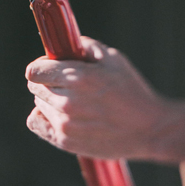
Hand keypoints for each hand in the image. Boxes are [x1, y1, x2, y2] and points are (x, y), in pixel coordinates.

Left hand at [25, 36, 176, 158]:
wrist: (149, 129)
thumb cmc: (133, 91)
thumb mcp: (114, 59)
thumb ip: (87, 47)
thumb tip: (67, 44)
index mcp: (79, 78)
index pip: (35, 71)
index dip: (42, 65)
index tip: (51, 66)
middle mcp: (67, 102)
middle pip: (35, 87)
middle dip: (48, 81)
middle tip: (68, 84)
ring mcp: (65, 124)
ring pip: (39, 103)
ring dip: (49, 99)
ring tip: (75, 101)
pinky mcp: (65, 141)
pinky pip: (36, 123)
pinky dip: (42, 117)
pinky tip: (59, 114)